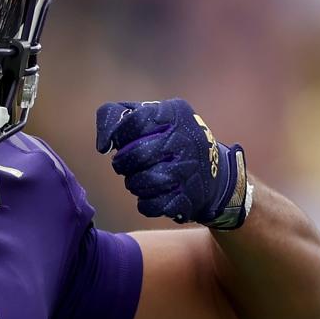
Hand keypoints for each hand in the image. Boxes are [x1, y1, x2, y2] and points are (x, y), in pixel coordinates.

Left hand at [96, 99, 249, 228]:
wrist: (216, 173)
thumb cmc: (168, 139)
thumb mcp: (148, 115)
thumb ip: (116, 115)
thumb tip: (103, 145)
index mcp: (173, 113)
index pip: (133, 122)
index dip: (117, 135)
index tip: (117, 142)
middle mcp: (185, 139)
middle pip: (136, 155)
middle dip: (123, 163)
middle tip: (124, 165)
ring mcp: (189, 168)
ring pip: (143, 182)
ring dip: (134, 184)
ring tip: (139, 179)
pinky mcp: (189, 196)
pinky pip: (153, 204)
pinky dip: (146, 203)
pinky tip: (150, 196)